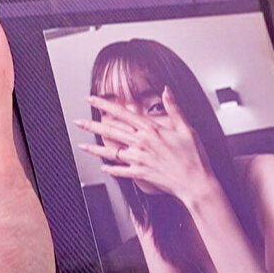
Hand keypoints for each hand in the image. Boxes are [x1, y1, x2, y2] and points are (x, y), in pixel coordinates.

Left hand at [75, 87, 216, 202]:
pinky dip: (111, 170)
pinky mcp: (141, 174)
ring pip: (111, 152)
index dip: (104, 105)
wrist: (195, 182)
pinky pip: (121, 171)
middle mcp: (141, 143)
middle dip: (92, 126)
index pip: (122, 113)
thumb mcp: (186, 128)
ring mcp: (139, 159)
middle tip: (78, 122)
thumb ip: (174, 108)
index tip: (92, 99)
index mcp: (151, 129)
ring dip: (94, 149)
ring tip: (81, 145)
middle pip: (111, 132)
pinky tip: (103, 167)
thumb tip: (166, 90)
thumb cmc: (194, 156)